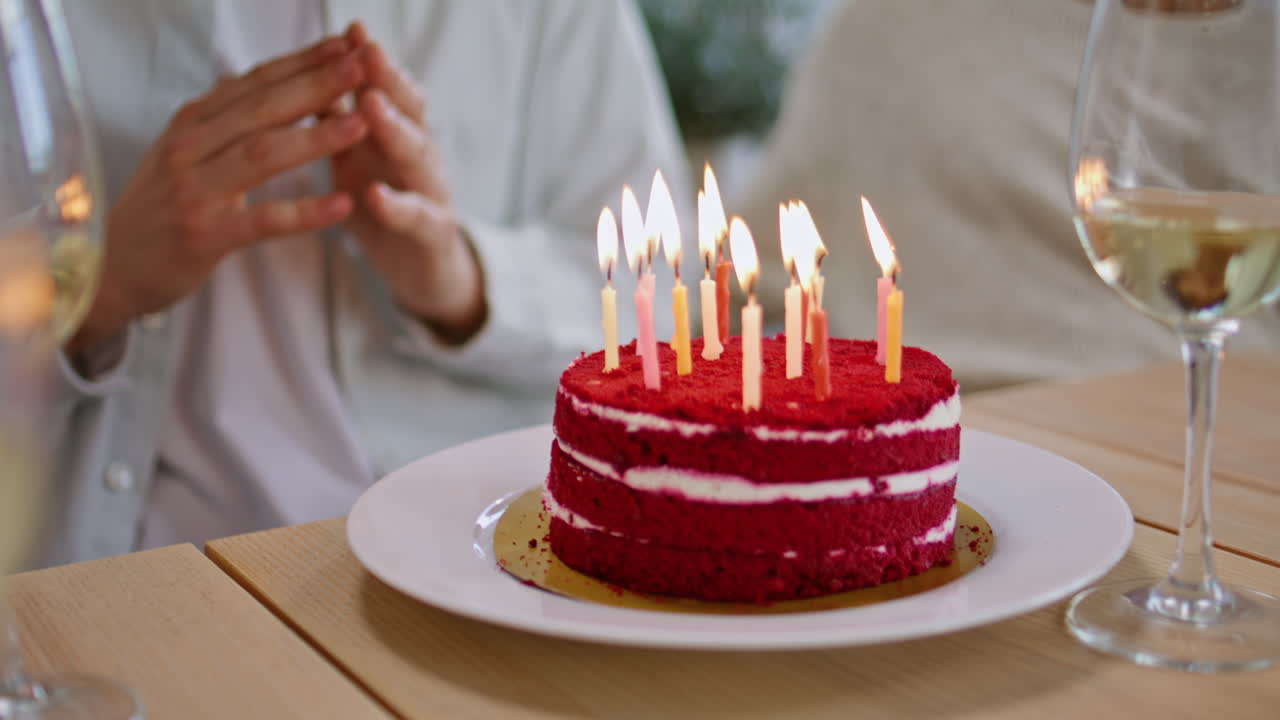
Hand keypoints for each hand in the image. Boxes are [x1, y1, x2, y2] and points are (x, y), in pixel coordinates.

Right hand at [69, 36, 369, 352]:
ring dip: (315, 138)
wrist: (113, 266)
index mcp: (192, 122)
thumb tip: (256, 78)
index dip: (300, 62)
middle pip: (263, 109)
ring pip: (263, 154)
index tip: (344, 46)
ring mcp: (195, 190)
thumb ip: (221, 118)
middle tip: (361, 68)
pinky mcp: (205, 234)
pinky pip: (263, 220)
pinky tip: (342, 204)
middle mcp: (190, 147)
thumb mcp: (184, 152)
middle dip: (315, 86)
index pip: (254, 83)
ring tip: (361, 124)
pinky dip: (305, 212)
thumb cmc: (161, 207)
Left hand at [332, 23, 485, 344]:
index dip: (374, 63)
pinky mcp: (433, 236)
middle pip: (411, 112)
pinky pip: (417, 218)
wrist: (423, 272)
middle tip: (367, 53)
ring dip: (395, 130)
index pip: (392, 90)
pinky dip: (397, 206)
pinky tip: (374, 195)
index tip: (353, 31)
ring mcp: (433, 194)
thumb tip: (313, 69)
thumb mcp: (359, 157)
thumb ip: (341, 119)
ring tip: (370, 108)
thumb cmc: (384, 207)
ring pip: (419, 156)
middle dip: (389, 81)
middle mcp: (422, 156)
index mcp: (400, 134)